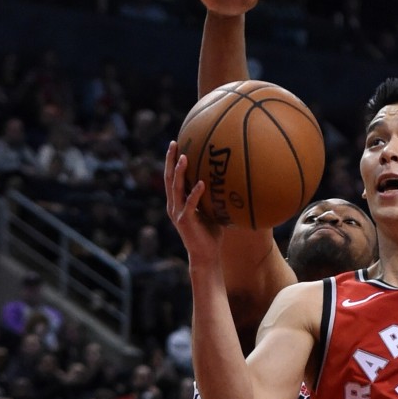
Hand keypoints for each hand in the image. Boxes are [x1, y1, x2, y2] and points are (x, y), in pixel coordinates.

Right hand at [164, 140, 222, 261]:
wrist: (206, 255)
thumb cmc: (210, 232)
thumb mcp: (211, 209)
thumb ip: (212, 195)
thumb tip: (228, 178)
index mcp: (177, 202)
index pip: (171, 177)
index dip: (172, 161)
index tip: (176, 144)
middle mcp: (174, 205)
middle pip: (169, 178)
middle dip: (171, 160)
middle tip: (174, 143)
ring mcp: (178, 213)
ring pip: (176, 188)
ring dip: (180, 172)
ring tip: (184, 157)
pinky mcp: (186, 222)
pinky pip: (191, 204)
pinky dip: (196, 193)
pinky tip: (202, 183)